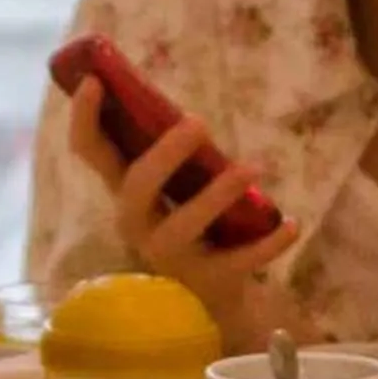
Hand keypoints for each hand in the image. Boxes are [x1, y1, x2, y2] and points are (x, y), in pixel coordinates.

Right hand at [64, 76, 295, 347]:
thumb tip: (177, 99)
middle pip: (138, 185)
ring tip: (251, 168)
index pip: (90, 151)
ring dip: (217, 195)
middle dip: (165, 153)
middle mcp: (137, 222)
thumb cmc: (189, 223)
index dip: (84, 117)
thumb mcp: (170, 187)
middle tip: (198, 121)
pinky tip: (293, 224)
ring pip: (184, 224)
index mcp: (125, 190)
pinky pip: (240, 260)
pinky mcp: (209, 278)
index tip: (94, 81)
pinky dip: (270, 242)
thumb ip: (167, 151)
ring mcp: (171, 253)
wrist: (210, 297)